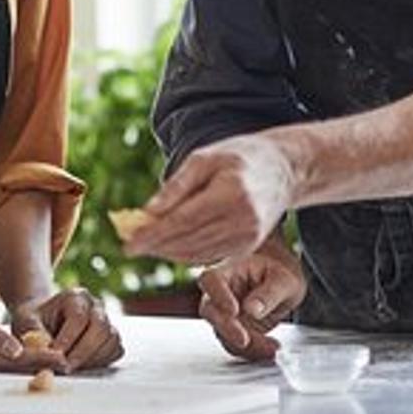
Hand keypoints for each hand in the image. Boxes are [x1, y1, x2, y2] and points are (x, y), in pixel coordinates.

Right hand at [0, 267, 63, 373]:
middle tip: (63, 365)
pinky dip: (3, 359)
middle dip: (33, 367)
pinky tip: (20, 355)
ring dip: (20, 365)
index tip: (59, 360)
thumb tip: (15, 352)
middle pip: (1, 370)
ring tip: (49, 362)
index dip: (36, 360)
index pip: (6, 362)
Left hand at [9, 289, 123, 370]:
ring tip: (70, 368)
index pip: (79, 317)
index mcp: (76, 296)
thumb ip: (34, 333)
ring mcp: (107, 321)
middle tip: (65, 368)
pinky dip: (101, 361)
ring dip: (91, 359)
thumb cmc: (35, 320)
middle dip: (82, 351)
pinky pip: (115, 350)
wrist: (44, 321)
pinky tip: (82, 366)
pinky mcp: (112, 338)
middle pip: (100, 327)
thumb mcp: (26, 321)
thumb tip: (47, 351)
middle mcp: (96, 306)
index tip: (56, 356)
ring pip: (111, 340)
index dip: (68, 338)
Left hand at [127, 134, 298, 264]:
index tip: (128, 245)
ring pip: (196, 255)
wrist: (284, 169)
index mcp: (231, 195)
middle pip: (187, 241)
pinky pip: (208, 257)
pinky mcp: (247, 248)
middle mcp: (242, 222)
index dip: (153, 236)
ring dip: (167, 252)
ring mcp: (248, 240)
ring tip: (144, 244)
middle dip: (155, 245)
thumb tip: (148, 212)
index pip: (183, 222)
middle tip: (129, 244)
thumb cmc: (241, 156)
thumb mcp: (206, 158)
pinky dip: (185, 255)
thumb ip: (177, 186)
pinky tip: (168, 247)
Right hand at [196, 244, 306, 361]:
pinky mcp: (232, 331)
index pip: (211, 279)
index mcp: (229, 270)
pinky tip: (269, 348)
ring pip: (222, 333)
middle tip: (245, 340)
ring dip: (245, 345)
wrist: (282, 285)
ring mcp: (224, 313)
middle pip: (210, 310)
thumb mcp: (283, 280)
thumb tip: (252, 309)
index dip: (218, 295)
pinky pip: (234, 345)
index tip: (234, 310)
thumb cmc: (279, 273)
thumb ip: (269, 293)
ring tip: (271, 346)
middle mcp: (221, 292)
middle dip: (226, 329)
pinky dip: (251, 351)